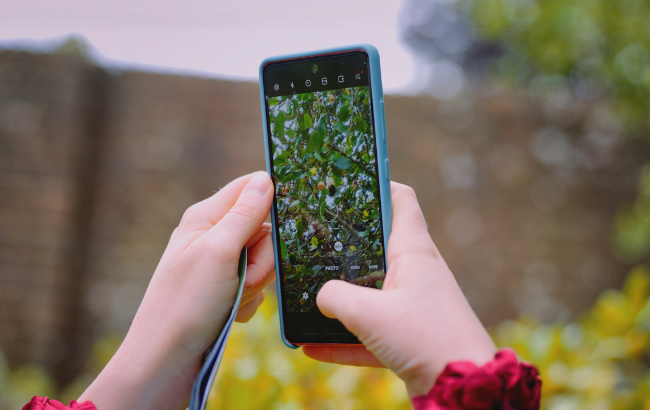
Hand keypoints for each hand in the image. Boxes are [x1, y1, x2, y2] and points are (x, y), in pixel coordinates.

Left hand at [80, 172, 274, 409]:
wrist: (165, 360)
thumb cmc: (185, 304)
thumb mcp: (219, 252)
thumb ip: (245, 213)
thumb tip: (265, 177)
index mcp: (205, 217)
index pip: (250, 188)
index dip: (269, 206)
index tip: (269, 234)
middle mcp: (211, 235)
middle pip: (263, 229)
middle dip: (262, 258)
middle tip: (241, 278)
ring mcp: (218, 263)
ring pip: (262, 260)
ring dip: (255, 282)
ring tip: (231, 298)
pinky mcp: (224, 288)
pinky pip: (254, 285)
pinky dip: (249, 300)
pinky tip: (230, 312)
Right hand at [304, 182, 495, 395]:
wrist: (465, 391)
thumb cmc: (426, 339)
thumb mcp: (369, 313)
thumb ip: (335, 297)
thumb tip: (320, 296)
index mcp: (413, 251)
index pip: (401, 200)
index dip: (378, 185)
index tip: (350, 182)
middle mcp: (415, 272)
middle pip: (377, 246)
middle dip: (346, 246)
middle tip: (313, 241)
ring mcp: (413, 305)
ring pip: (370, 292)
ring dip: (341, 299)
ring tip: (306, 298)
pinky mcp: (410, 336)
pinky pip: (370, 332)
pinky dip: (344, 339)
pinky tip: (312, 347)